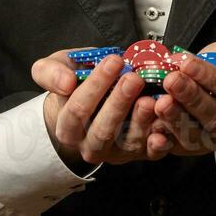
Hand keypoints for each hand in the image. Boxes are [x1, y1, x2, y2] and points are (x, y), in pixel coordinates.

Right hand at [34, 48, 171, 171]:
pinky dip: (159, 141)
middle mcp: (90, 145)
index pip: (78, 109)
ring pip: (128, 142)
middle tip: (134, 78)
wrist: (92, 100)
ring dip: (141, 121)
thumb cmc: (74, 82)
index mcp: (67, 127)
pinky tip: (165, 125)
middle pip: (103, 130)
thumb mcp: (53, 70)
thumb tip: (66, 83)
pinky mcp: (139, 154)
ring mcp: (116, 152)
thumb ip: (50, 73)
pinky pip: (151, 151)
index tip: (113, 61)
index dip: (95, 86)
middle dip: (120, 102)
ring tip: (151, 99)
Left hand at [151, 39, 215, 164]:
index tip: (188, 62)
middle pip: (212, 117)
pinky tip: (151, 126)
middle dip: (190, 97)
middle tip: (171, 80)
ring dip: (174, 119)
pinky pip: (174, 147)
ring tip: (159, 101)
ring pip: (192, 136)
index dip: (211, 79)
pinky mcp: (187, 146)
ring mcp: (209, 141)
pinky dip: (161, 139)